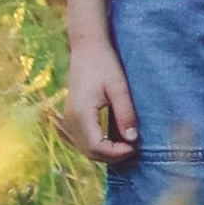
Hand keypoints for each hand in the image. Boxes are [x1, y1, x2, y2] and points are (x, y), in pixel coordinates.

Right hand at [61, 40, 139, 164]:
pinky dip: (98, 144)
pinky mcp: (72, 117)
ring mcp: (69, 120)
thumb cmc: (104, 64)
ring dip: (105, 151)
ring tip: (126, 143)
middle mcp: (71, 121)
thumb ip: (125, 113)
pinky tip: (114, 138)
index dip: (116, 153)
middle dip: (112, 155)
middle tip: (133, 147)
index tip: (134, 147)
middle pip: (90, 152)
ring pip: (85, 148)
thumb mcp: (119, 87)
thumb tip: (133, 139)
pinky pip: (83, 140)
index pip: (97, 147)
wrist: (87, 49)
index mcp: (82, 115)